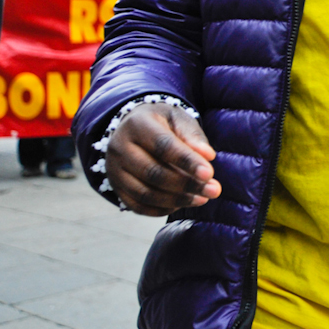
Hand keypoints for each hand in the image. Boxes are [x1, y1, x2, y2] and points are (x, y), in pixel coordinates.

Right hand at [105, 102, 219, 215]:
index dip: (187, 161)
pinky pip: (137, 205)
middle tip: (214, 191)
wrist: (134, 127)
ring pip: (144, 193)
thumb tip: (208, 156)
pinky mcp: (115, 187)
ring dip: (176, 200)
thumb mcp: (179, 119)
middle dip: (186, 185)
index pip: (163, 146)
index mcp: (138, 124)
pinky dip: (161, 209)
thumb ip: (193, 136)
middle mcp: (120, 147)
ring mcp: (114, 170)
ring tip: (202, 199)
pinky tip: (182, 205)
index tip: (209, 174)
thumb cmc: (163, 123)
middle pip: (153, 172)